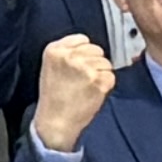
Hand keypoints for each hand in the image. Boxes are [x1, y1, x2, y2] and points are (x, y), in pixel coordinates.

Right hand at [33, 33, 118, 153]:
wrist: (55, 122)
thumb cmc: (54, 98)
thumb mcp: (50, 67)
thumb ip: (67, 52)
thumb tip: (89, 47)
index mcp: (55, 50)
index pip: (82, 39)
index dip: (84, 53)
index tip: (79, 64)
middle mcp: (70, 56)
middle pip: (97, 49)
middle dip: (94, 62)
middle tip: (82, 79)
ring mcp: (85, 68)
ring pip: (106, 63)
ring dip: (100, 74)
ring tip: (86, 87)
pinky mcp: (99, 81)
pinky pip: (111, 76)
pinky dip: (106, 85)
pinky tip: (92, 93)